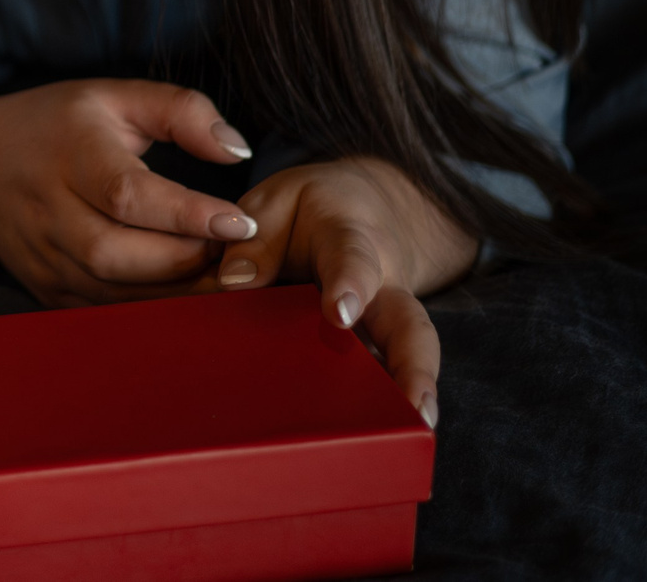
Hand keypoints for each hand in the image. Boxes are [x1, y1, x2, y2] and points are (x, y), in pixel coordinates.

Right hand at [0, 80, 262, 305]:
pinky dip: (153, 308)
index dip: (186, 213)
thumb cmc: (58, 127)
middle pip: (116, 254)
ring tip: (223, 274)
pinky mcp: (49, 291)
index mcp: (67, 153)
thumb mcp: (114, 96)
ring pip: (114, 292)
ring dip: (178, 291)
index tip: (241, 221)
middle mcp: (47, 211)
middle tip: (238, 251)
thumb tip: (238, 151)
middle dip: (187, 260)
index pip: (125, 193)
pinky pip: (107, 312)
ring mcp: (44, 258)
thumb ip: (182, 111)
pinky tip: (188, 292)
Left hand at [202, 157, 476, 426]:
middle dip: (413, 366)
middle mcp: (382, 289)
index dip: (350, 286)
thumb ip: (255, 239)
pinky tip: (374, 445)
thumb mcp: (278, 202)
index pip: (353, 260)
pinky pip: (384, 379)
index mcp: (350, 239)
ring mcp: (385, 327)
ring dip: (410, 399)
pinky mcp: (379, 351)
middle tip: (415, 408)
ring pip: (408, 361)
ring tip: (410, 439)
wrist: (370, 211)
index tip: (341, 314)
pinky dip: (383, 411)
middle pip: (410, 327)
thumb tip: (231, 283)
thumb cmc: (313, 211)